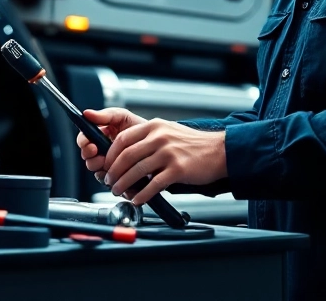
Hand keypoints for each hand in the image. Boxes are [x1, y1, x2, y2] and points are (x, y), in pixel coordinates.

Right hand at [76, 108, 145, 177]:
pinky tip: (123, 175)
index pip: (83, 140)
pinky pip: (110, 183)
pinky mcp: (118, 179)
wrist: (158, 144)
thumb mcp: (123, 117)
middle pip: (87, 158)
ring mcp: (108, 167)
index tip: (90, 145)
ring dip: (102, 169)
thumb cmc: (140, 129)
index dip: (84, 143)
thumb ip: (106, 115)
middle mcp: (101, 153)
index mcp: (99, 137)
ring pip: (97, 172)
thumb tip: (86, 113)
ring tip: (112, 165)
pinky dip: (115, 180)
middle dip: (91, 158)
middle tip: (99, 155)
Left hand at [103, 119, 226, 206]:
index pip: (122, 139)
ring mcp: (168, 153)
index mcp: (154, 126)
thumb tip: (123, 153)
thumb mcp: (167, 131)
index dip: (110, 155)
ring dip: (123, 184)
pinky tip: (138, 199)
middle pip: (126, 156)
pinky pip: (153, 184)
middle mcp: (159, 137)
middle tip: (109, 181)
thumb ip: (147, 139)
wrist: (219, 151)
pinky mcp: (178, 169)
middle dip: (113, 172)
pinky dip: (142, 194)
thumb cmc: (192, 144)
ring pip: (136, 171)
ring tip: (119, 191)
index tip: (106, 165)